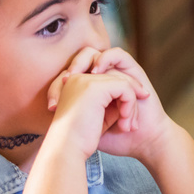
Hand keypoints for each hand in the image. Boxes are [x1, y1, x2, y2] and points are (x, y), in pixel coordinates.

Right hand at [46, 69, 140, 159]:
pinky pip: (125, 88)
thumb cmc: (82, 139)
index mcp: (77, 84)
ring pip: (124, 84)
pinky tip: (124, 122)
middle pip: (118, 80)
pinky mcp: (95, 87)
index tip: (131, 118)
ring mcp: (86, 80)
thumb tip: (135, 92)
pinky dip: (130, 106)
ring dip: (131, 107)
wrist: (66, 150)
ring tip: (128, 127)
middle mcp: (79, 77)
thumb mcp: (100, 115)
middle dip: (131, 102)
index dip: (124, 98)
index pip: (109, 82)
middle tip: (134, 125)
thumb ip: (114, 101)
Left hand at [61, 48, 174, 163]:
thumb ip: (73, 116)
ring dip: (86, 64)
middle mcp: (101, 78)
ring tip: (84, 79)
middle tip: (64, 84)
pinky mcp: (132, 70)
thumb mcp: (87, 127)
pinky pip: (117, 54)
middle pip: (79, 60)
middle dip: (70, 70)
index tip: (52, 108)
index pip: (65, 78)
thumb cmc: (115, 137)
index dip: (55, 89)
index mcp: (87, 90)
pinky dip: (105, 59)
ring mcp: (116, 72)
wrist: (141, 140)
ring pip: (96, 54)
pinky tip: (97, 73)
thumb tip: (52, 112)